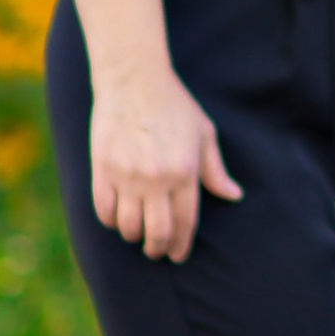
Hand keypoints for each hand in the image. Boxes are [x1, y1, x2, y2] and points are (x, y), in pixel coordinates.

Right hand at [89, 71, 242, 265]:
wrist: (134, 80)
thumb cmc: (174, 105)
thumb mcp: (204, 133)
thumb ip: (215, 169)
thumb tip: (233, 195)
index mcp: (185, 171)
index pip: (185, 222)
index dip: (181, 245)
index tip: (178, 255)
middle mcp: (157, 178)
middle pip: (157, 232)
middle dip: (158, 249)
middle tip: (157, 252)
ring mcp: (127, 175)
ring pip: (128, 226)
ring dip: (134, 235)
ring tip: (139, 233)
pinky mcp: (102, 169)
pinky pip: (103, 210)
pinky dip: (111, 221)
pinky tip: (118, 218)